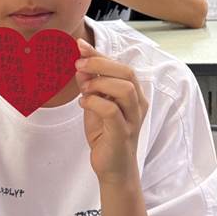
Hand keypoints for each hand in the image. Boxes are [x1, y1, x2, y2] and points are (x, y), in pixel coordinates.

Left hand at [75, 39, 147, 184]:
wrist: (113, 170)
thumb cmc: (106, 136)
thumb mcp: (94, 106)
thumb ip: (90, 86)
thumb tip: (80, 66)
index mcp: (133, 94)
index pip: (120, 66)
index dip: (100, 54)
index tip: (80, 46)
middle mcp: (137, 104)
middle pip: (126, 72)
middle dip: (100, 64)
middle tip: (79, 63)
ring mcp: (132, 119)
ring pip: (125, 88)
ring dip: (100, 83)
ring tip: (84, 89)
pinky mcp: (122, 133)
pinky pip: (112, 110)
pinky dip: (95, 102)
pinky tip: (84, 103)